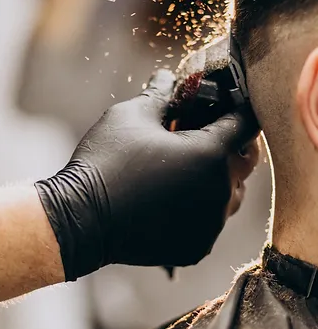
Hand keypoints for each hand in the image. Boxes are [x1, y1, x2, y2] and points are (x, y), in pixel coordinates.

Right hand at [35, 70, 258, 280]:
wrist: (82, 220)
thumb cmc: (106, 163)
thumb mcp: (131, 116)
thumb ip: (161, 94)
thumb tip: (168, 79)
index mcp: (211, 154)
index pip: (246, 124)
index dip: (236, 111)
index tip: (222, 109)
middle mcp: (220, 192)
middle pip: (245, 162)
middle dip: (229, 146)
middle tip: (201, 139)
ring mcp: (210, 226)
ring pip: (230, 196)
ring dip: (216, 180)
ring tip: (185, 172)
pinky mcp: (197, 249)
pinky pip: (210, 224)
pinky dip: (199, 210)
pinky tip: (172, 201)